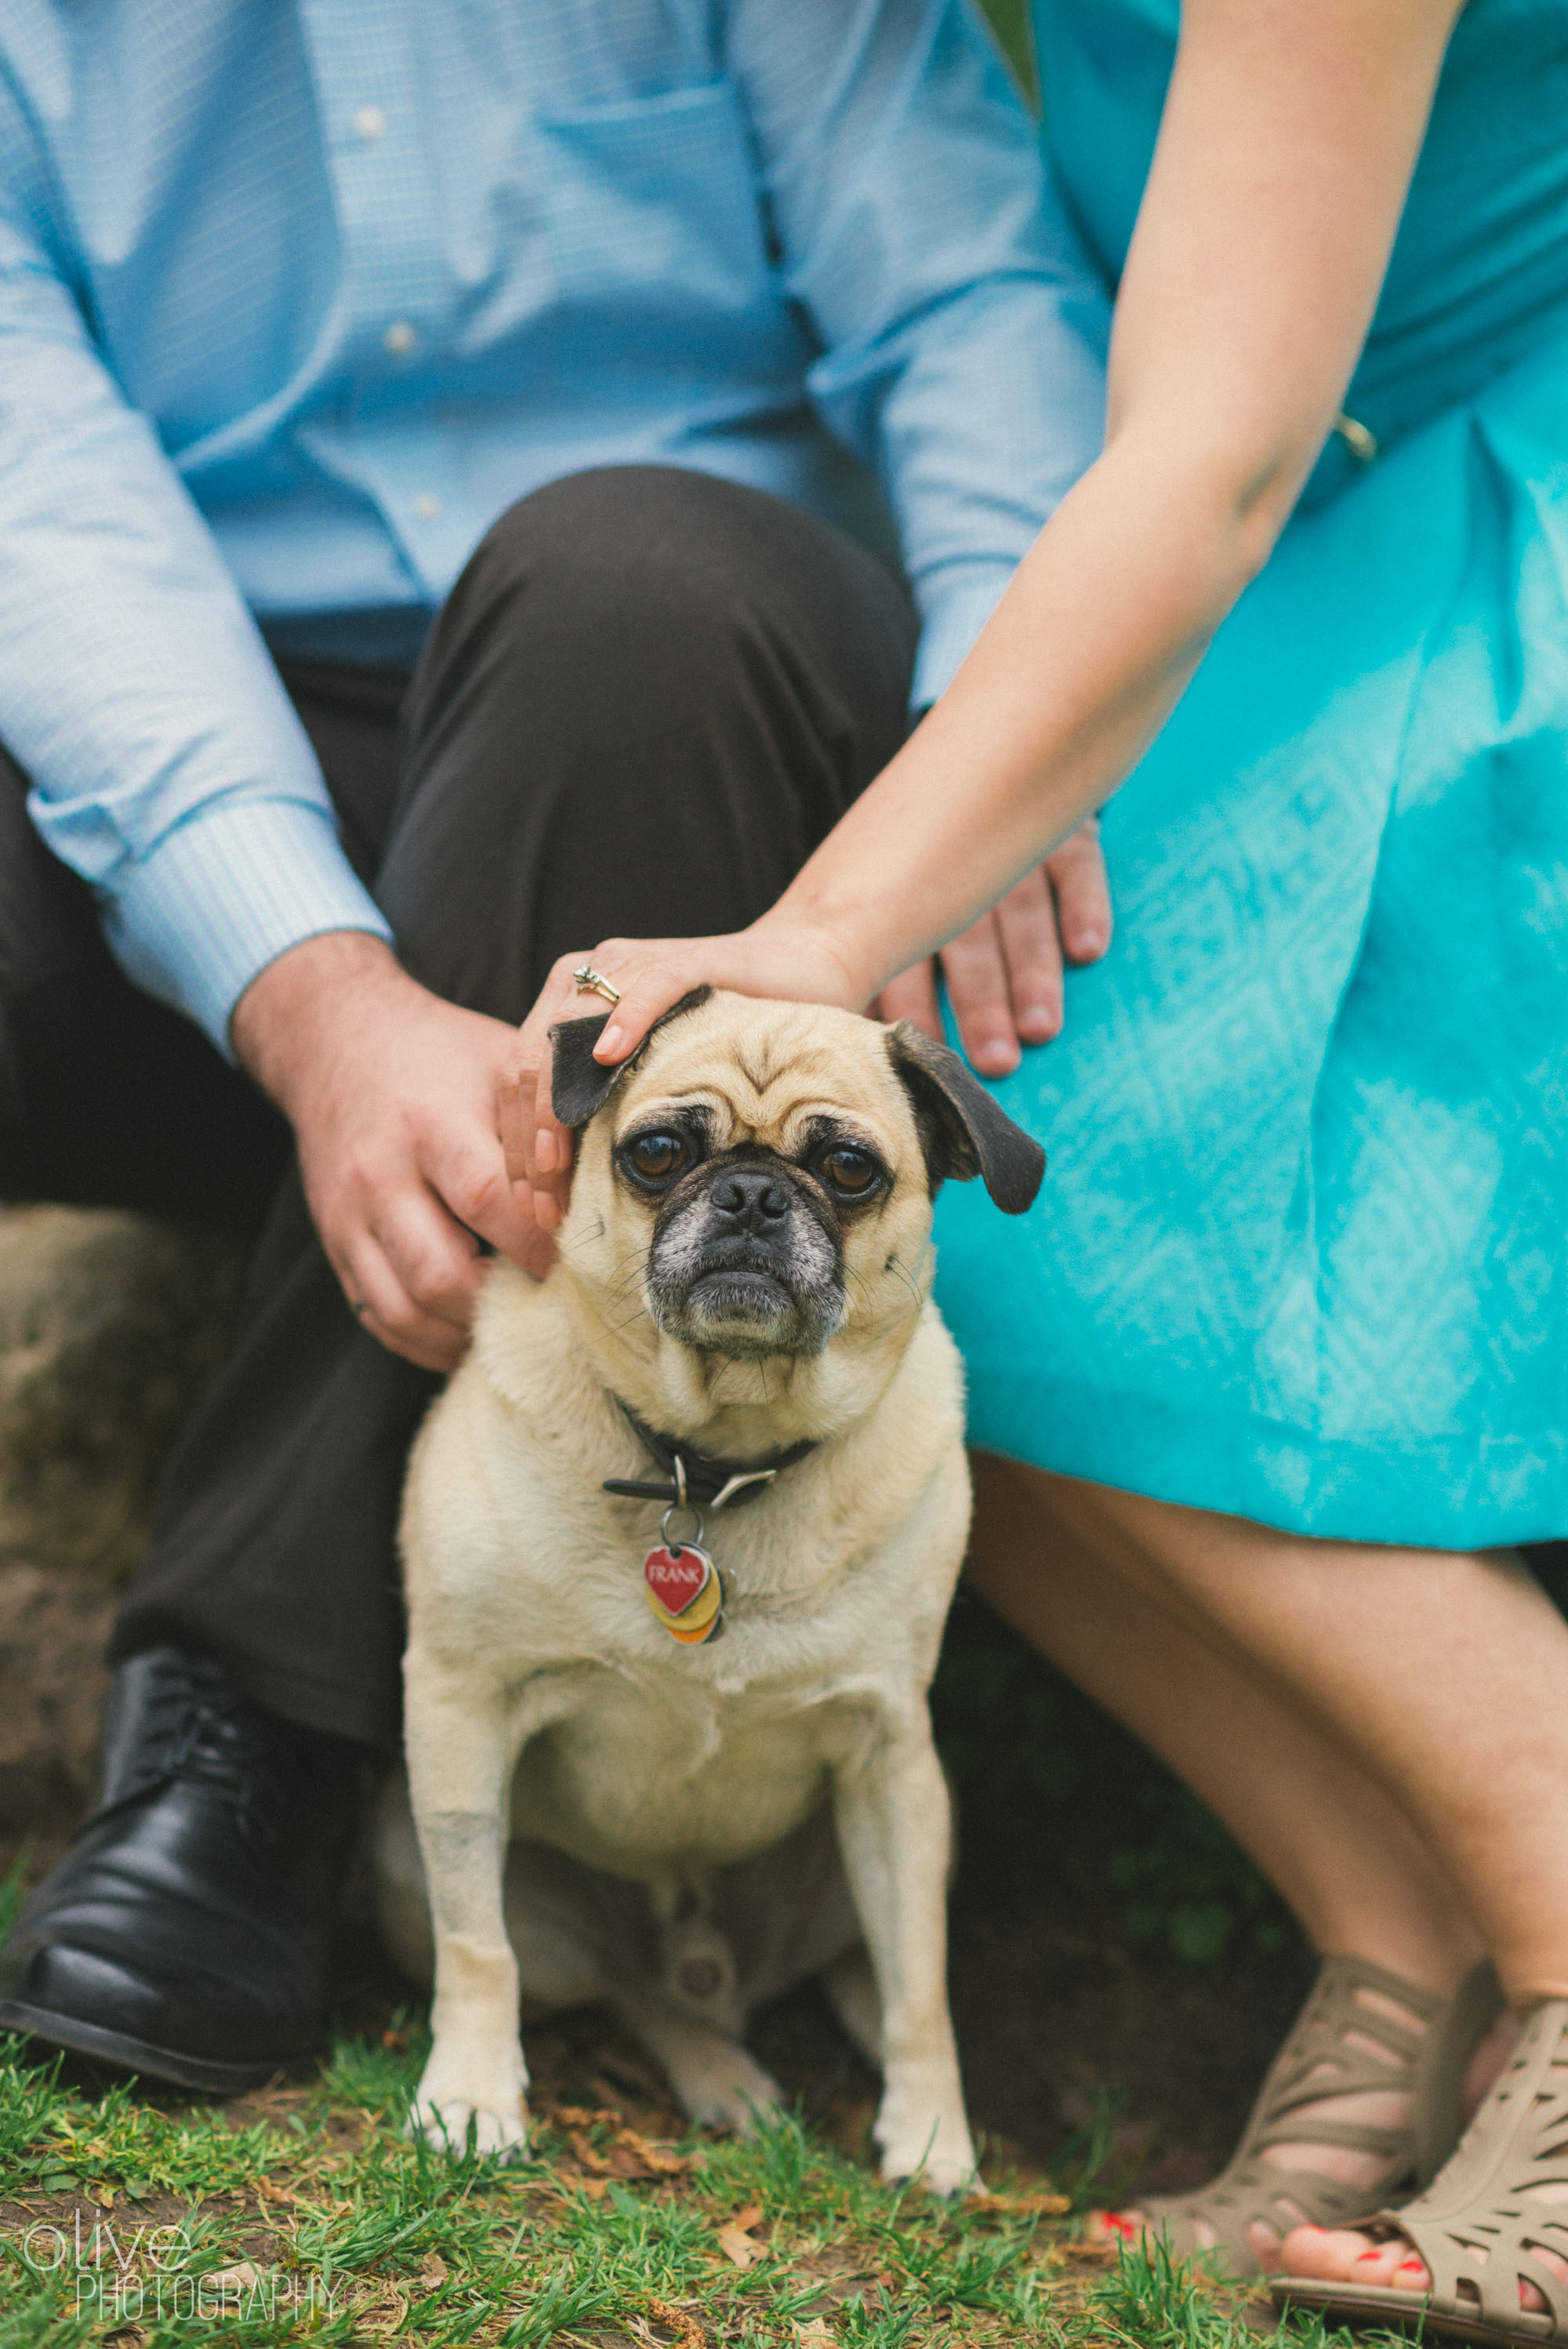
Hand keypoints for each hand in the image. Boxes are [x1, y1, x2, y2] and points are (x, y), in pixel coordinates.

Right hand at [232, 933, 549, 1371]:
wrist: (338, 1042)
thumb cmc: (442, 1054)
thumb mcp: (500, 1061)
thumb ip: (549, 1121)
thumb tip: (613, 1185)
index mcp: (429, 1123)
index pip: (487, 1199)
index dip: (538, 1243)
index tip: (585, 1261)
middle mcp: (379, 1175)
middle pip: (442, 1272)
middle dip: (505, 1300)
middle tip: (555, 1306)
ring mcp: (348, 1216)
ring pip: (406, 1309)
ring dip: (466, 1332)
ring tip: (516, 1324)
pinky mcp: (335, 1244)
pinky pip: (379, 1317)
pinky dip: (426, 1341)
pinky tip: (470, 1333)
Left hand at [497, 919, 862, 1232]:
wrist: (798, 969)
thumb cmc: (722, 1033)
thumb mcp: (648, 1076)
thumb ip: (602, 1106)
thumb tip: (557, 1186)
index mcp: (568, 1004)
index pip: (520, 1078)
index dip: (517, 1146)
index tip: (531, 1207)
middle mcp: (588, 978)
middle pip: (533, 1064)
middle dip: (531, 1143)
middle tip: (543, 1206)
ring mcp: (631, 965)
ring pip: (570, 1035)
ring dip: (558, 1106)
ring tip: (557, 1164)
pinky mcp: (684, 962)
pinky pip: (645, 991)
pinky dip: (623, 1023)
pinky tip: (607, 1059)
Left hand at [874, 820, 1110, 1074]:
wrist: (997, 776)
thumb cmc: (939, 870)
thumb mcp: (905, 904)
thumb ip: (896, 967)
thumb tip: (875, 1045)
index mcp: (907, 899)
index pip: (904, 957)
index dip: (912, 1008)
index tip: (924, 1057)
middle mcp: (956, 873)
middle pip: (966, 944)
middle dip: (979, 1003)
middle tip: (995, 1062)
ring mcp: (1013, 851)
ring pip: (1018, 914)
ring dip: (1031, 972)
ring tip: (1040, 1028)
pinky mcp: (1067, 833)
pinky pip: (1074, 865)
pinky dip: (1082, 905)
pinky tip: (1087, 950)